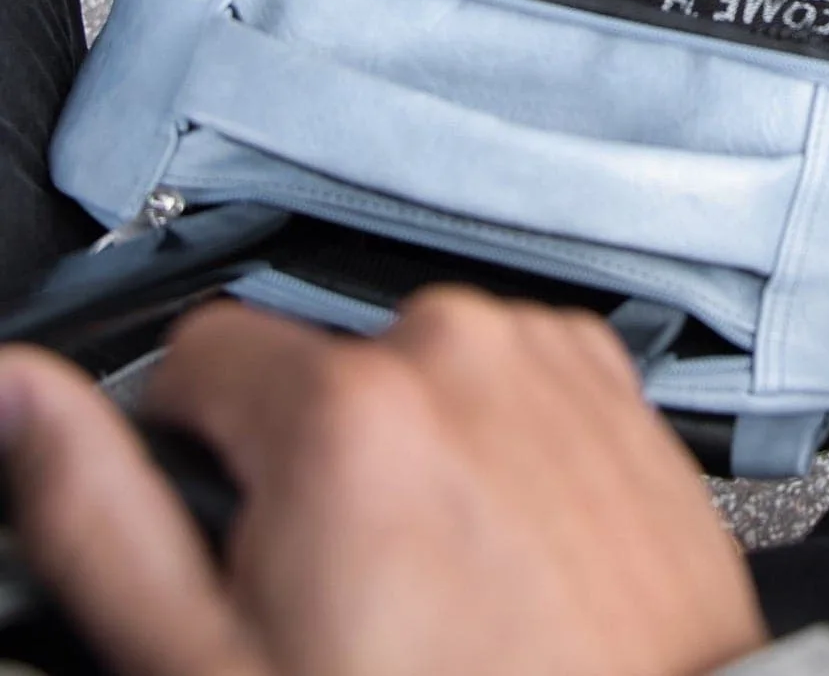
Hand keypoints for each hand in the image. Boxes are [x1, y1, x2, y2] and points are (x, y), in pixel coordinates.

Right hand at [0, 289, 768, 675]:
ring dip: (399, 450)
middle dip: (299, 458)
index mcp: (345, 399)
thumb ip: (95, 508)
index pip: (196, 350)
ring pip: (412, 375)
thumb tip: (17, 396)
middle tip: (332, 585)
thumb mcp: (209, 660)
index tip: (221, 527)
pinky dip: (486, 443)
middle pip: (312, 367)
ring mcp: (546, 354)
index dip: (186, 448)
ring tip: (428, 580)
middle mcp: (457, 344)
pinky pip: (504, 381)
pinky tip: (496, 548)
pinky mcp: (611, 378)